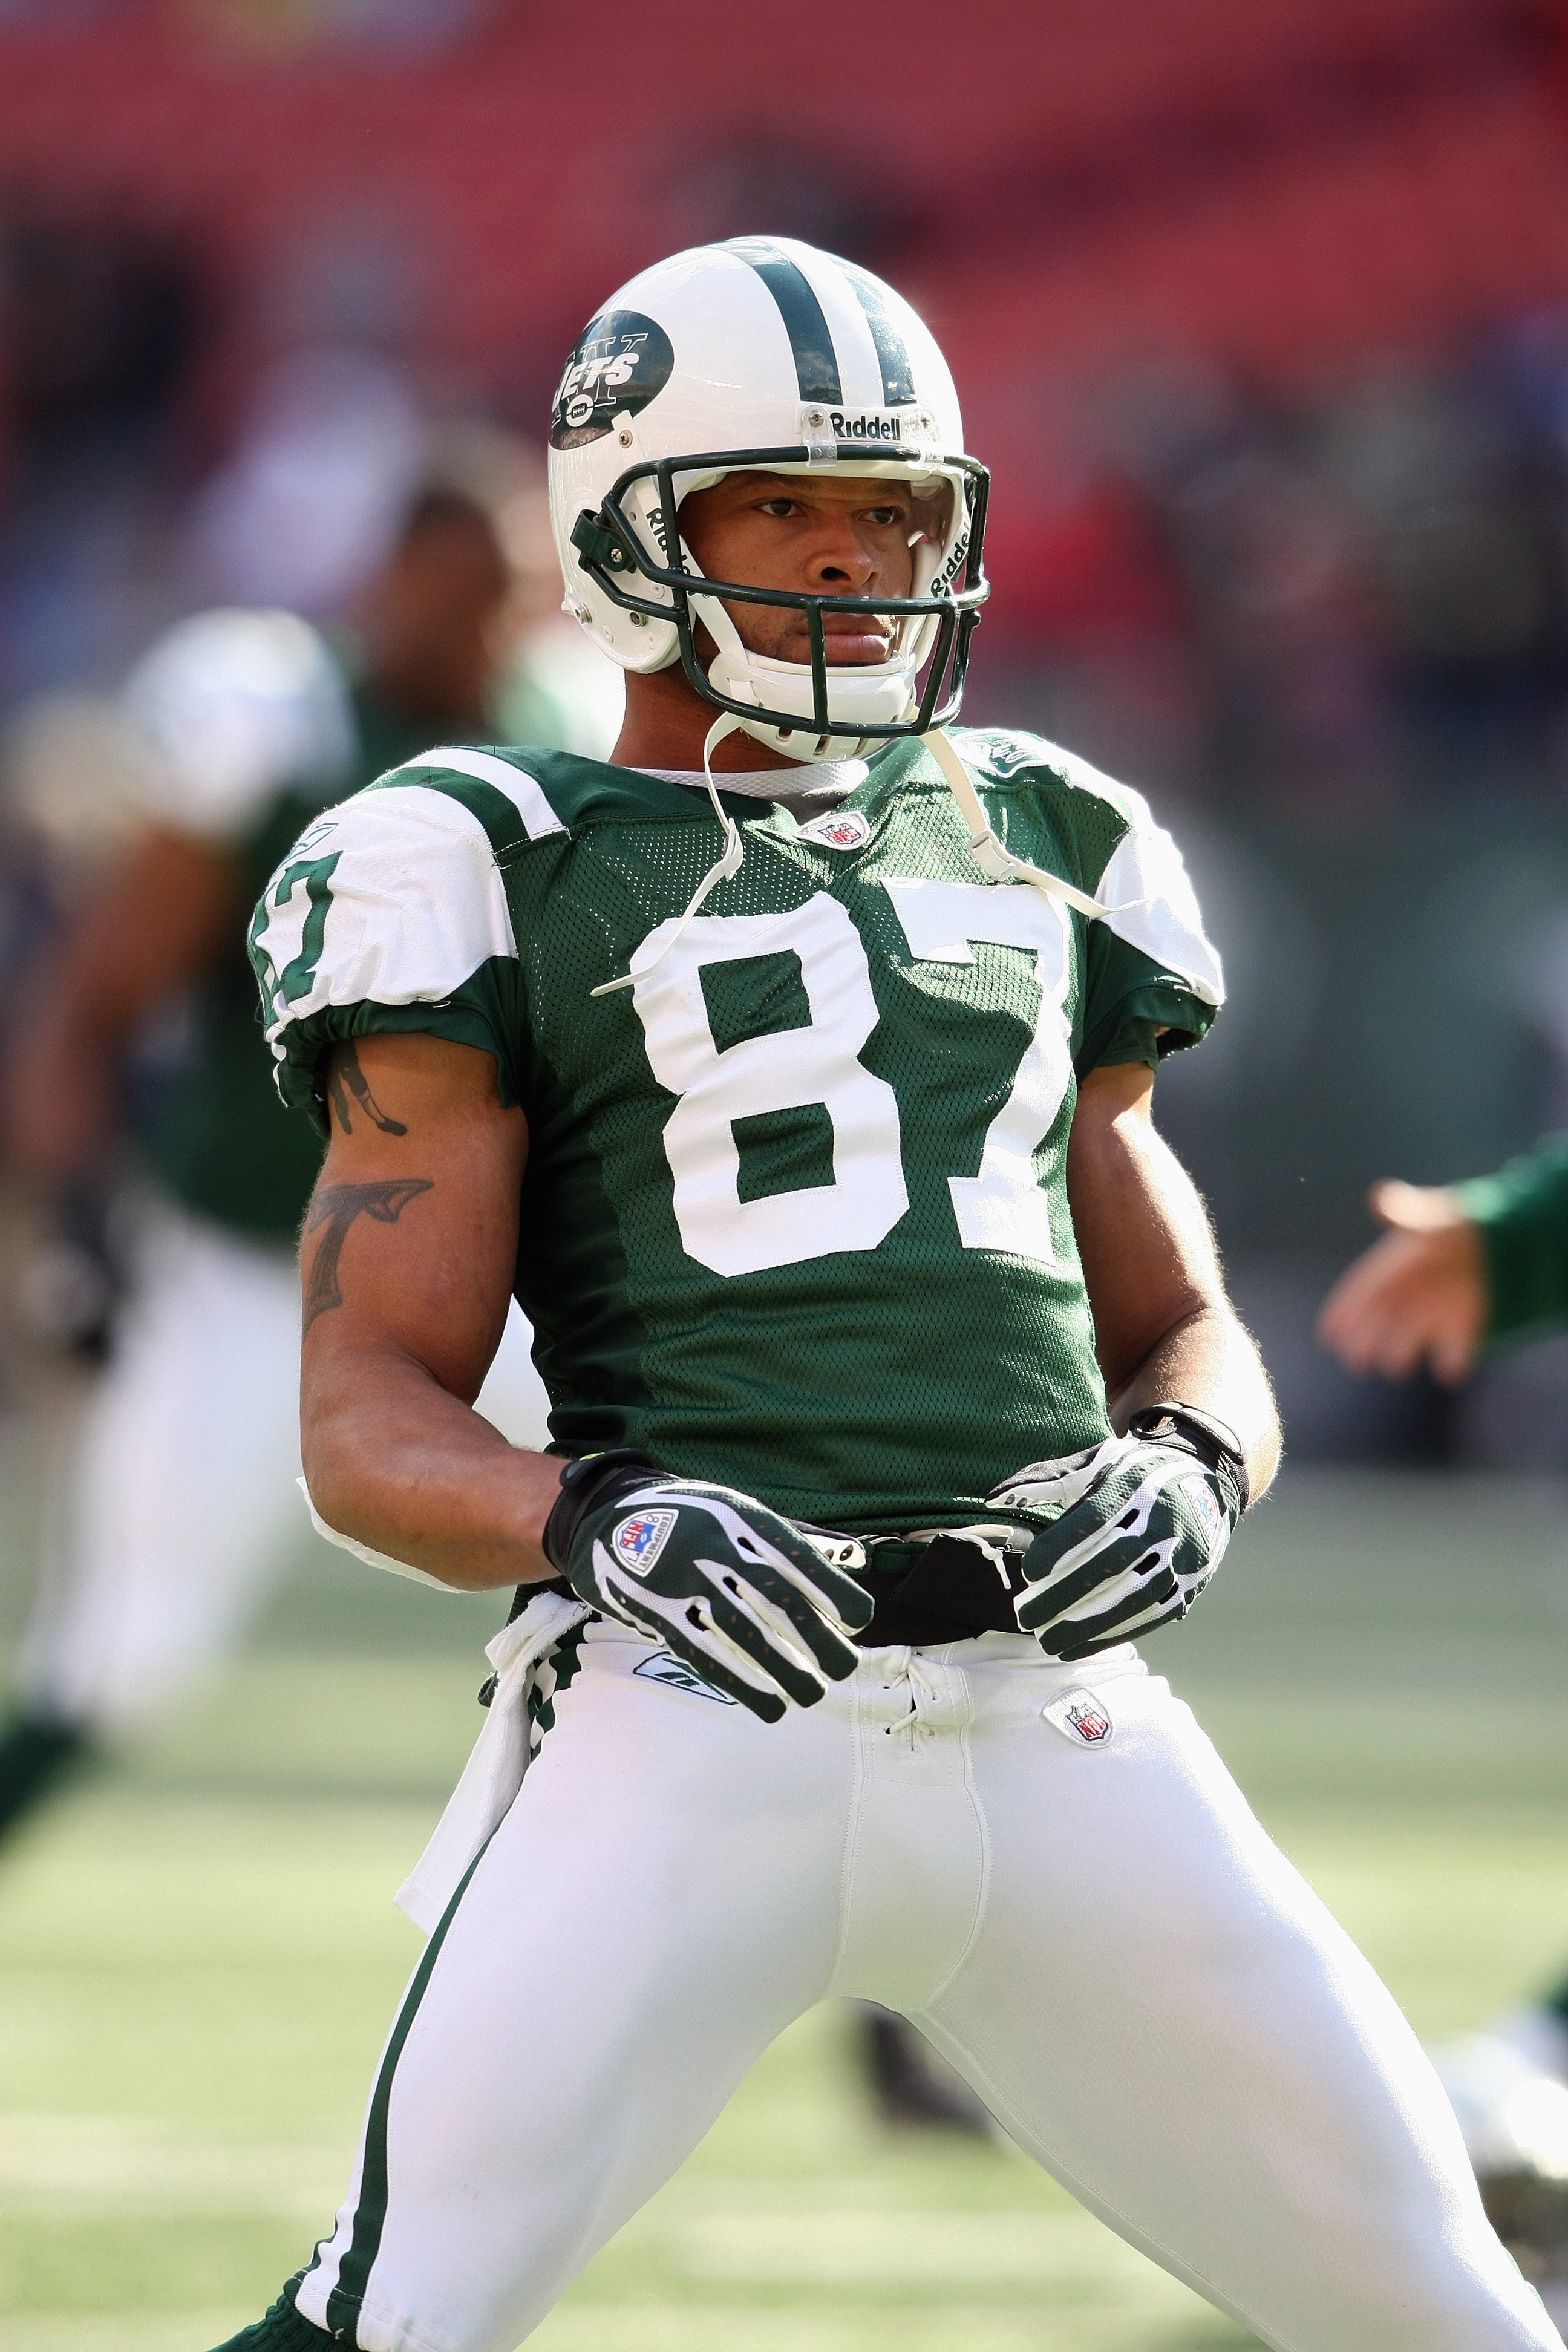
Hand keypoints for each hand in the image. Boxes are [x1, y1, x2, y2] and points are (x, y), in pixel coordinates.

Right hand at [543, 1450, 872, 1721]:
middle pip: (773, 1597)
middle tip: (844, 1667)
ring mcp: (683, 1579)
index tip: (858, 1619)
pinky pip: (704, 1653)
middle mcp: (713, 1545)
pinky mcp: (658, 1612)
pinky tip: (769, 1704)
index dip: (827, 1587)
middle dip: (813, 1636)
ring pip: (742, 1631)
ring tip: (813, 1694)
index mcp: (739, 1516)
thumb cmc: (689, 1517)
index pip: (792, 1553)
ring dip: (782, 1667)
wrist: (606, 1517)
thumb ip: (784, 1538)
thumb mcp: (734, 1510)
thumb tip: (849, 1558)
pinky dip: (740, 1682)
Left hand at [989, 1408, 1245, 1659]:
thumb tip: (992, 1500)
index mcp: (1135, 1485)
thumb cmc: (1132, 1472)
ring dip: (1088, 1625)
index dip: (1061, 1547)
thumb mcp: (1094, 1463)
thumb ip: (1044, 1479)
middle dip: (1066, 1595)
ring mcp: (1182, 1555)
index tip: (1028, 1572)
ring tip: (1048, 1642)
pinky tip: (1080, 1646)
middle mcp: (1163, 1520)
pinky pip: (1151, 1616)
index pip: (1095, 1519)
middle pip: (1112, 1563)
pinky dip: (1114, 1634)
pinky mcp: (1190, 1584)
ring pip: (1133, 1596)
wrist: (1205, 1477)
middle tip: (1026, 1617)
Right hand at [1317, 1179, 1485, 1384]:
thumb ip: (1404, 1210)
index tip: (1328, 1333)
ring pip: (1406, 1343)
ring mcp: (1430, 1316)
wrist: (1494, 1240)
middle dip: (1363, 1343)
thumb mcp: (1428, 1213)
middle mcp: (1404, 1299)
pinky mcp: (1461, 1328)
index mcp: (1389, 1272)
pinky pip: (1453, 1351)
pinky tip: (1449, 1369)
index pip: (1358, 1294)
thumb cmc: (1450, 1224)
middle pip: (1375, 1325)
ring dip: (1399, 1355)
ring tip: (1395, 1365)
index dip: (1342, 1313)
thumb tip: (1379, 1194)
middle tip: (1356, 1359)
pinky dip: (1451, 1361)